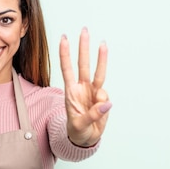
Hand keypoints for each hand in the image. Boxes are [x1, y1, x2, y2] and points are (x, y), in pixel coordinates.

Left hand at [59, 27, 110, 146]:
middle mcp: (82, 88)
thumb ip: (92, 115)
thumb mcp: (80, 126)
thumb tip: (105, 103)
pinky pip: (106, 97)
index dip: (65, 55)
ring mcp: (93, 92)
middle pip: (83, 64)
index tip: (63, 39)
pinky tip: (100, 113)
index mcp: (71, 92)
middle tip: (84, 30)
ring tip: (102, 43)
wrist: (85, 139)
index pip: (67, 69)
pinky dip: (104, 104)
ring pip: (98, 72)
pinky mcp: (102, 99)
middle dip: (83, 47)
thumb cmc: (77, 130)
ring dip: (101, 58)